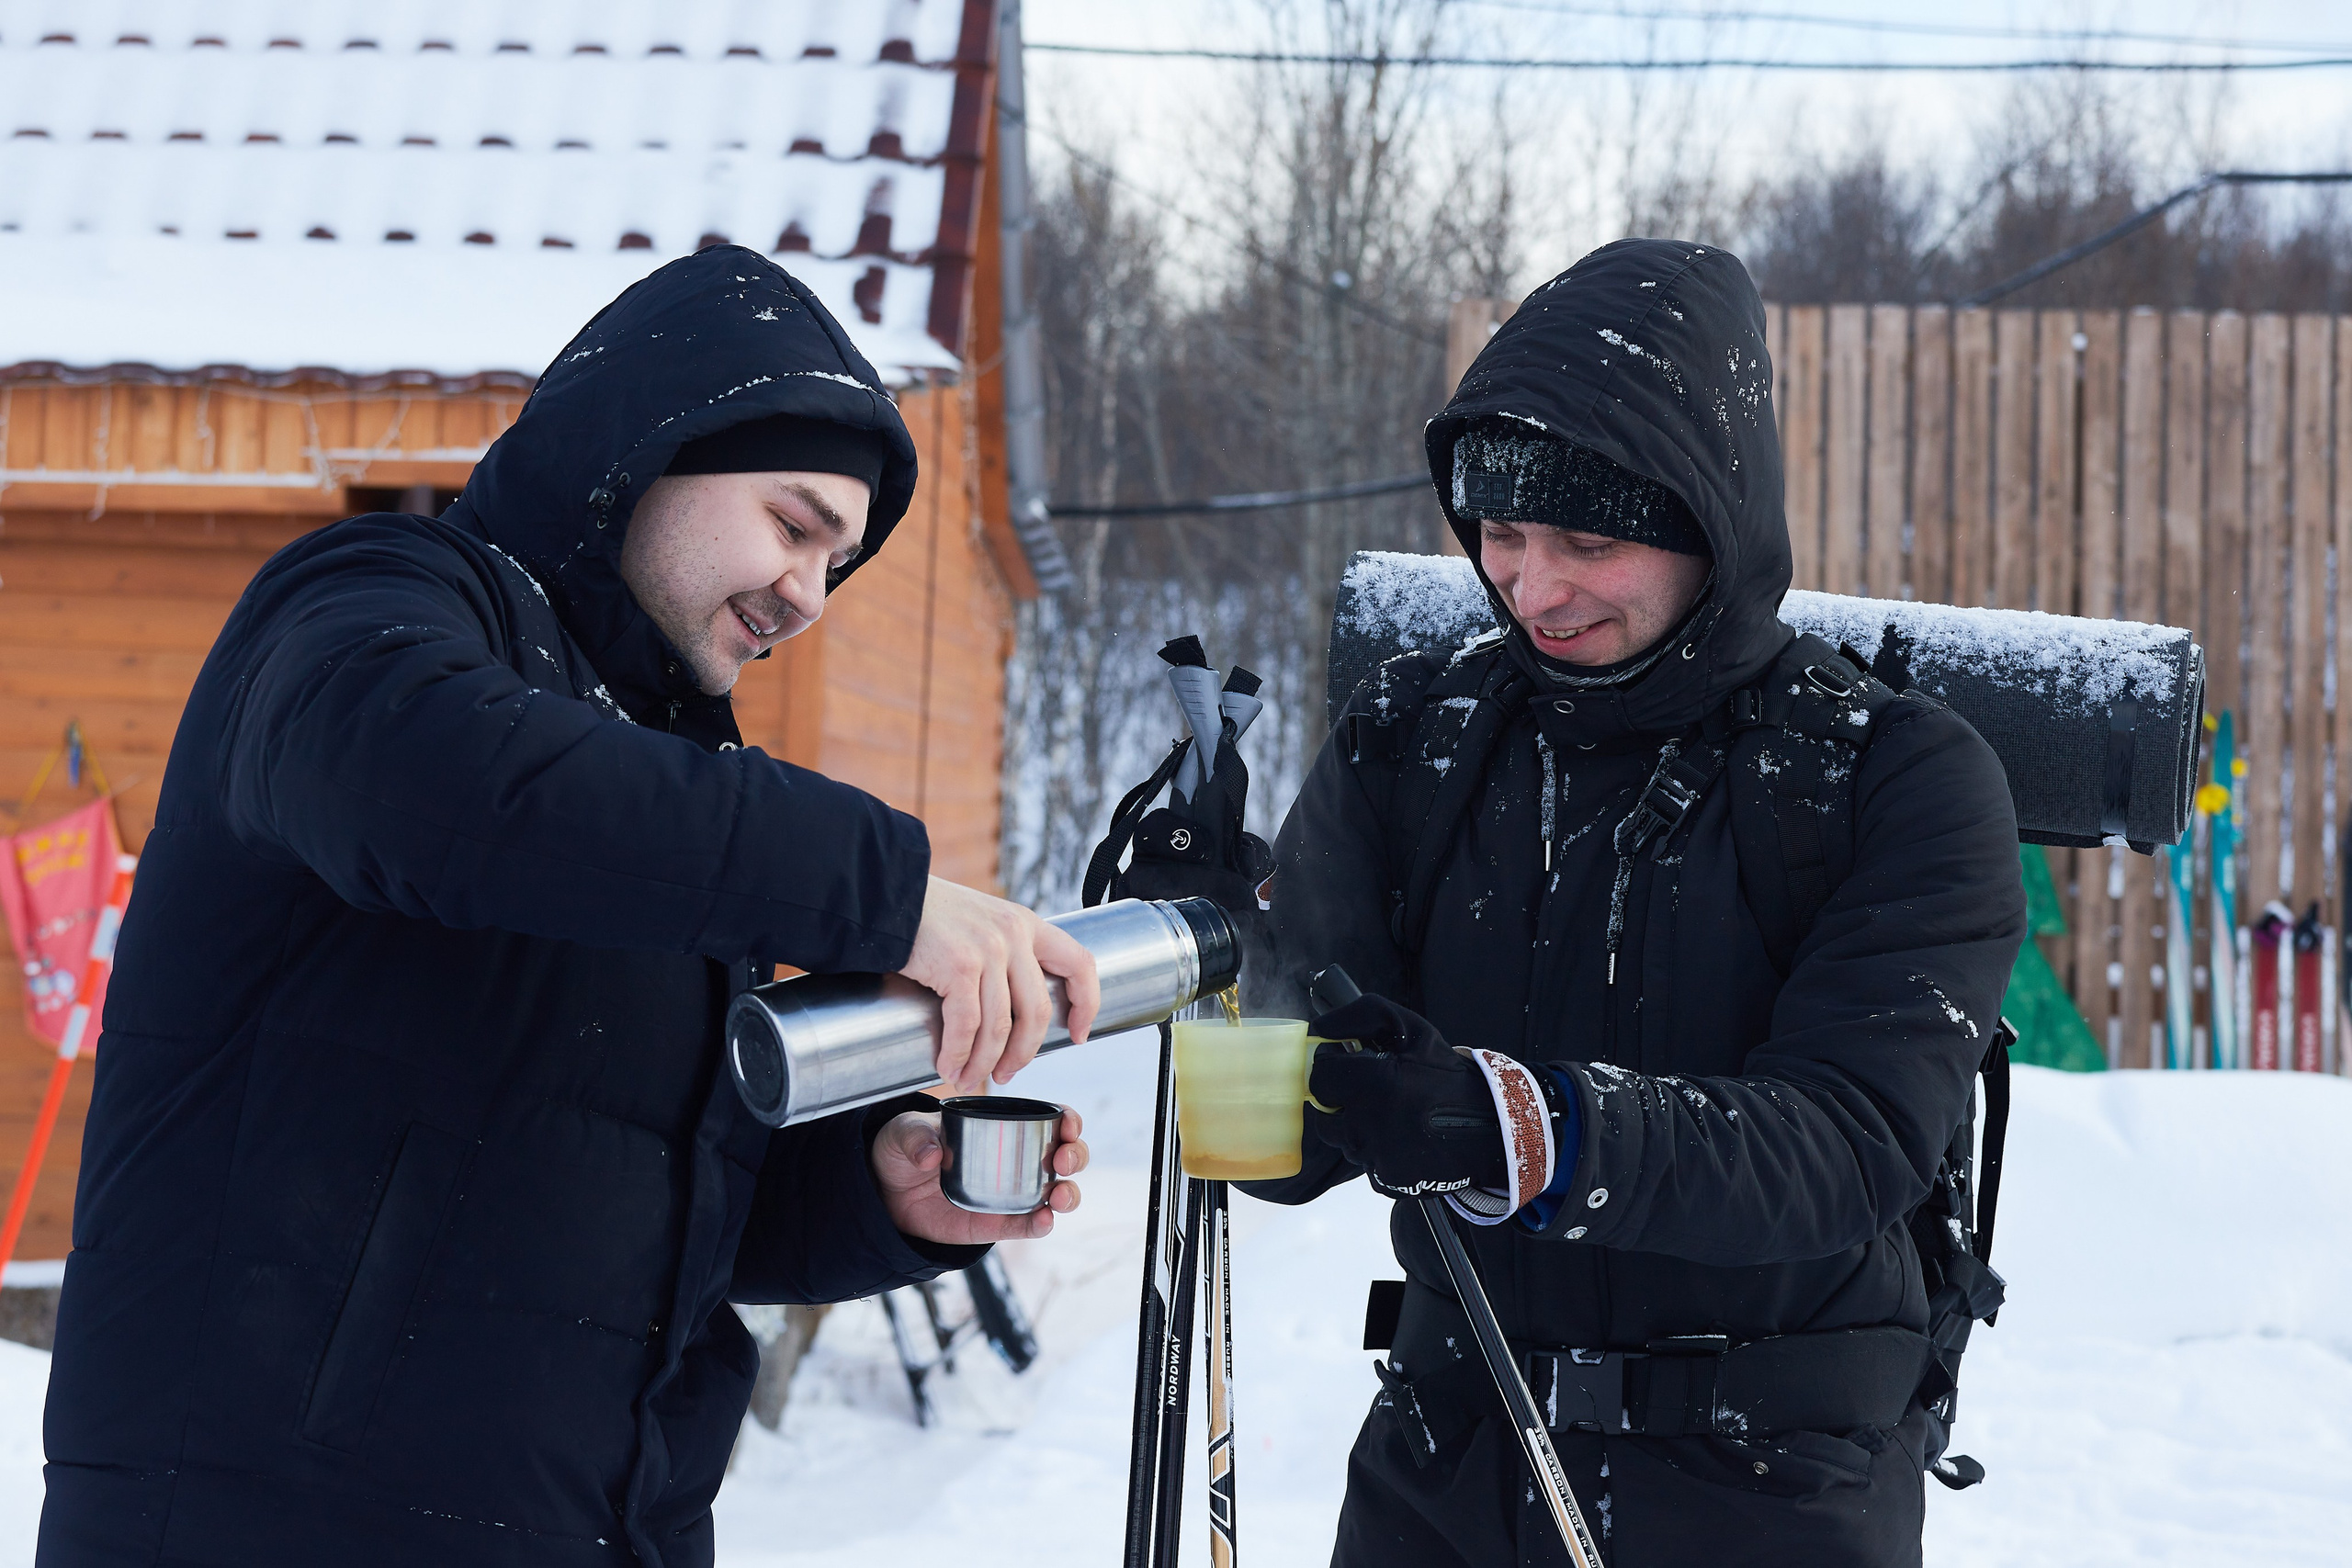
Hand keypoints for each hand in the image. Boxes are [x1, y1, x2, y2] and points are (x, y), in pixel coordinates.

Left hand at [871, 1108, 1088, 1243]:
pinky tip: (1043, 1220)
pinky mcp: (995, 1225)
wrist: (885, 1192)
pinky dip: (1039, 1225)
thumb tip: (932, 1155)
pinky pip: (1025, 1227)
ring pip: (1056, 1194)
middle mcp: (1015, 1160)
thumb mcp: (902, 1132)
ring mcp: (1008, 1194)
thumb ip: (915, 1137)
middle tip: (1062, 1161)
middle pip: (1065, 1157)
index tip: (1068, 1125)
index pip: (1049, 1120)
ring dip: (1068, 1195)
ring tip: (1058, 1197)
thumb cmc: (902, 1149)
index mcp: (1001, 1126)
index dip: (1068, 1121)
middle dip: (1076, 1156)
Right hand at [900, 878, 1101, 1093]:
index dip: (1086, 1003)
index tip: (1079, 1035)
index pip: (1079, 963)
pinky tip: (948, 1065)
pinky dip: (957, 1054)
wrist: (885, 895)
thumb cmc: (928, 916)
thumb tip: (1013, 1011)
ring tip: (967, 1078)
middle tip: (1005, 1075)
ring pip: (1000, 1026)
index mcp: (1026, 924)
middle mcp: (1014, 934)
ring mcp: (989, 949)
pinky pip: (966, 1025)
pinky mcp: (959, 965)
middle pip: (1038, 1011)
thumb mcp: (983, 922)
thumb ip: (1005, 952)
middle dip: (1023, 1053)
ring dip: (983, 1062)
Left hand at [1307, 993, 1504, 1198]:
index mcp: (1372, 1084)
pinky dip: (1376, 1149)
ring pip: (1344, 1139)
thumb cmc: (1447, 1076)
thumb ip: (1361, 1017)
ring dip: (1358, 1125)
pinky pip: (1365, 1161)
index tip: (1348, 1065)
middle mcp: (1366, 1126)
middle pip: (1325, 1113)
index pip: (1319, 1078)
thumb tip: (1321, 1030)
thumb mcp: (1411, 1031)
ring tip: (1391, 1114)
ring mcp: (1374, 1158)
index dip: (1332, 1069)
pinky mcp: (1384, 1181)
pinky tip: (1402, 1137)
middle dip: (1340, 1099)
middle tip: (1369, 1091)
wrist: (1490, 1128)